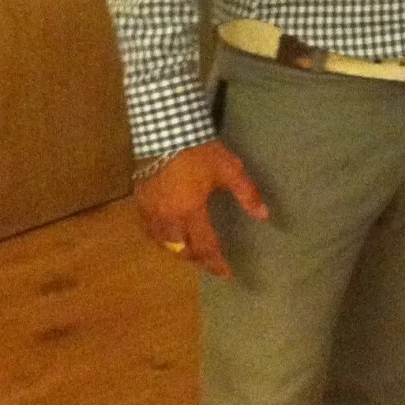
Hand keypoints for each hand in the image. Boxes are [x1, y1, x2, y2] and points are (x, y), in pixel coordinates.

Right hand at [136, 140, 267, 278]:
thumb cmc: (200, 152)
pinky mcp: (140, 201)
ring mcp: (150, 210)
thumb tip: (264, 216)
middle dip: (197, 258)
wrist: (166, 130)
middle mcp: (168, 217)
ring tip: (191, 249)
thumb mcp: (230, 170)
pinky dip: (160, 238)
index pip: (205, 247)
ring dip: (178, 250)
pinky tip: (168, 234)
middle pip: (182, 250)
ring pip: (163, 243)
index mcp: (190, 211)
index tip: (226, 273)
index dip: (216, 263)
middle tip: (210, 259)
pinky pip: (148, 230)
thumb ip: (247, 194)